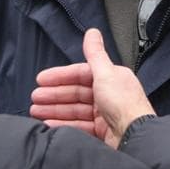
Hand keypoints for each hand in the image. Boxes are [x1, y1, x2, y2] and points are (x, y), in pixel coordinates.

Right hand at [29, 29, 154, 149]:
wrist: (134, 137)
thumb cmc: (123, 104)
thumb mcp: (106, 73)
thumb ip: (95, 54)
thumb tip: (92, 32)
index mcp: (111, 79)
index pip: (80, 74)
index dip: (60, 76)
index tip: (41, 79)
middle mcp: (108, 95)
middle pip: (75, 93)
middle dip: (54, 95)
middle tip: (35, 98)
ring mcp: (105, 115)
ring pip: (74, 110)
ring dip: (54, 110)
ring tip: (35, 111)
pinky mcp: (102, 133)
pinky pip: (78, 126)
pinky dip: (62, 124)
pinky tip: (48, 124)